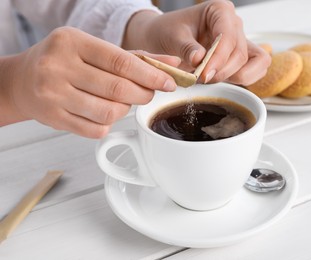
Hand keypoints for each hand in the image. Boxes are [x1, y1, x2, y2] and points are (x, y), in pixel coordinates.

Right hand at [0, 27, 179, 137]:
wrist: (23, 80)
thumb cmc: (65, 61)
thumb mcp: (94, 49)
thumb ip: (134, 57)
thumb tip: (172, 64)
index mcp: (72, 42)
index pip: (121, 62)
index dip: (151, 75)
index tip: (169, 83)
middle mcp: (58, 66)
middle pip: (118, 90)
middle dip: (143, 95)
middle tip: (148, 94)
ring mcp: (53, 94)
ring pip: (109, 112)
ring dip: (124, 110)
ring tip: (120, 102)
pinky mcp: (53, 118)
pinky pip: (96, 130)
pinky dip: (108, 124)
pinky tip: (103, 113)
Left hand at [123, 0, 270, 84]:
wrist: (162, 37)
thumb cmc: (167, 32)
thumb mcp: (172, 37)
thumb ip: (186, 48)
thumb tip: (200, 59)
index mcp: (219, 10)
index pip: (229, 36)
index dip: (219, 58)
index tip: (204, 74)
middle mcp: (233, 23)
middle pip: (241, 53)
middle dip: (223, 71)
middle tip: (202, 79)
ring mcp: (239, 39)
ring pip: (256, 62)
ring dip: (235, 76)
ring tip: (210, 77)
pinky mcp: (240, 55)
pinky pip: (256, 69)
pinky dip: (242, 79)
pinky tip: (220, 78)